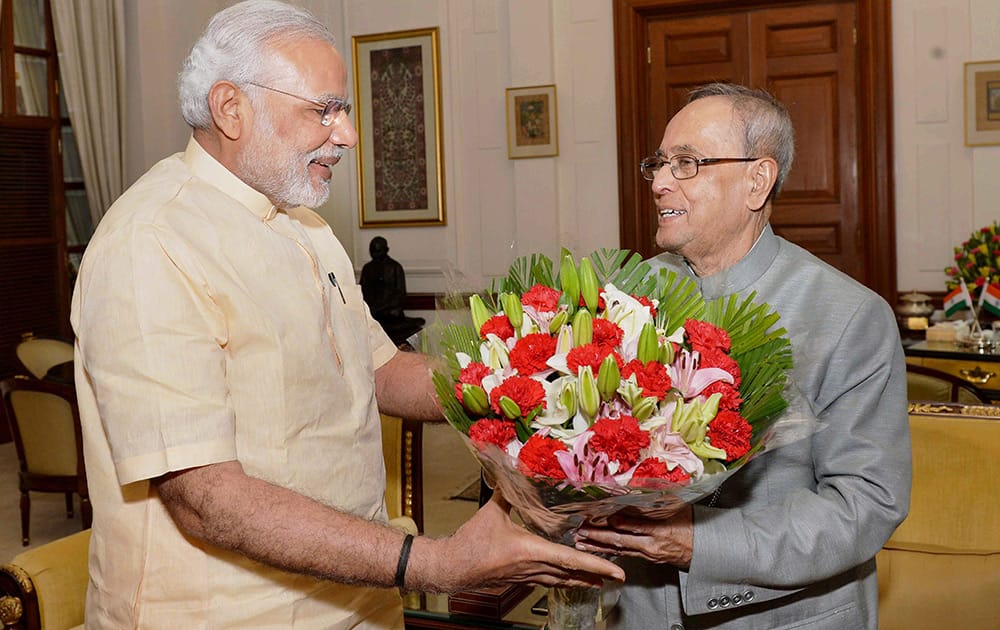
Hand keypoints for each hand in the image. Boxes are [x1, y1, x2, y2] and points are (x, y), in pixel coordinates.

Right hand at [419, 490, 624, 591]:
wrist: (454, 567)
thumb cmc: (472, 543)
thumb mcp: (492, 512)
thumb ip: (507, 491)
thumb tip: (512, 470)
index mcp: (532, 550)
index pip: (572, 559)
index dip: (596, 564)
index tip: (615, 570)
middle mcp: (534, 567)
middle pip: (572, 573)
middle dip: (596, 573)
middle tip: (617, 575)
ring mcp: (528, 576)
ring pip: (561, 580)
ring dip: (581, 579)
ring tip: (598, 581)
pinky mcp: (520, 579)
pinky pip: (548, 581)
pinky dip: (562, 579)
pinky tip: (566, 579)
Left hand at [574, 504, 693, 568]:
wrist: (703, 549)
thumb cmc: (691, 524)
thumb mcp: (677, 507)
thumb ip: (658, 498)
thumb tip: (640, 485)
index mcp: (660, 529)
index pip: (634, 525)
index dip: (616, 521)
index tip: (599, 515)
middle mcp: (651, 544)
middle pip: (620, 539)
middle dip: (598, 535)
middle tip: (580, 530)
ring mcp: (648, 553)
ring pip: (619, 549)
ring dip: (598, 545)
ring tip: (580, 541)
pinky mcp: (646, 558)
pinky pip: (624, 554)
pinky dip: (608, 551)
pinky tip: (595, 549)